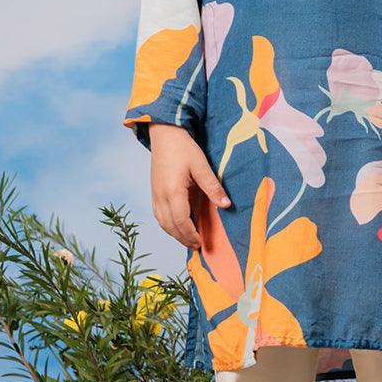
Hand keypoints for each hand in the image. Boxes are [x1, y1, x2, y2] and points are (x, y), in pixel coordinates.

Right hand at [148, 124, 229, 248]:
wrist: (164, 134)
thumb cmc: (183, 148)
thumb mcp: (201, 166)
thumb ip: (213, 187)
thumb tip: (227, 205)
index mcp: (172, 191)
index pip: (180, 221)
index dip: (191, 234)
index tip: (201, 243)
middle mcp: (160, 196)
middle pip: (169, 226)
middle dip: (183, 238)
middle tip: (198, 246)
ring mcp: (155, 194)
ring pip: (162, 222)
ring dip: (175, 234)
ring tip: (189, 239)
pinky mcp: (154, 192)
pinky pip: (159, 215)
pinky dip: (168, 225)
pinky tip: (178, 226)